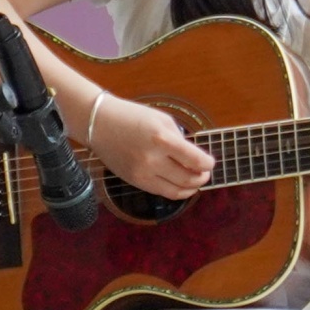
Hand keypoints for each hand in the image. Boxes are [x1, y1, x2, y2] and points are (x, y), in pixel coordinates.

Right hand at [84, 98, 216, 199]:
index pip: (195, 160)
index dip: (207, 164)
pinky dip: (176, 191)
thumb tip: (193, 158)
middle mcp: (152, 160)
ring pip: (176, 191)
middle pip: (188, 178)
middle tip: (205, 173)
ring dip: (191, 188)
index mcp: (162, 139)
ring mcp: (142, 174)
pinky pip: (161, 192)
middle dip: (202, 177)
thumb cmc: (132, 116)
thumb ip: (179, 140)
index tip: (209, 162)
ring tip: (195, 181)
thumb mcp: (162, 120)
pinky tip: (180, 185)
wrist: (99, 124)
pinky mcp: (135, 181)